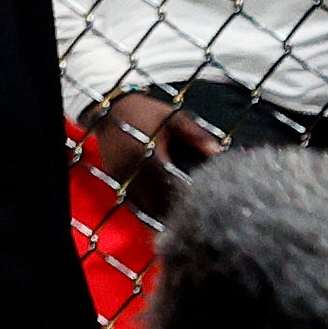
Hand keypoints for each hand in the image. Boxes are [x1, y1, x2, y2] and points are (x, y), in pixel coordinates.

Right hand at [72, 88, 225, 219]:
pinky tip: (158, 215)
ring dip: (158, 213)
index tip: (201, 204)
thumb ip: (195, 134)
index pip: (170, 182)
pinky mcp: (115, 177)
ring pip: (142, 203)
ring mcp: (121, 174)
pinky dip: (145, 208)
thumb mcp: (173, 117)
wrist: (110, 106)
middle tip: (193, 218)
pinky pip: (131, 199)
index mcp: (148, 153)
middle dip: (173, 209)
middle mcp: (132, 167)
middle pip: (155, 198)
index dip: (185, 195)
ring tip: (177, 221)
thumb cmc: (145, 111)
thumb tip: (217, 151)